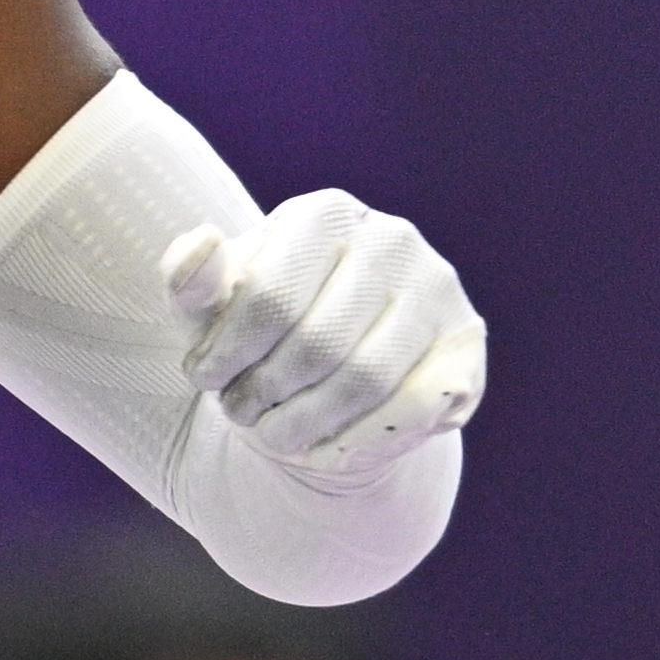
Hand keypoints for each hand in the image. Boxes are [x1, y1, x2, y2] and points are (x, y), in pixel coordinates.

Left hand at [162, 194, 486, 488]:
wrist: (333, 372)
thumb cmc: (262, 330)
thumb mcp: (214, 306)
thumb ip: (193, 278)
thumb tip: (202, 241)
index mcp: (324, 213)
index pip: (270, 297)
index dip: (226, 353)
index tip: (202, 379)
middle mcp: (391, 238)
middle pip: (317, 343)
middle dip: (264, 392)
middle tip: (237, 413)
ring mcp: (437, 288)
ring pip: (365, 380)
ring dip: (305, 423)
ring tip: (271, 434)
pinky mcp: (466, 342)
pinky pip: (411, 408)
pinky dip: (355, 439)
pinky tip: (322, 446)